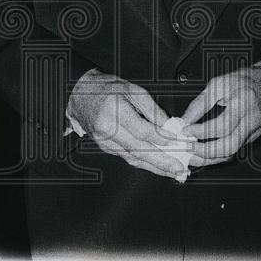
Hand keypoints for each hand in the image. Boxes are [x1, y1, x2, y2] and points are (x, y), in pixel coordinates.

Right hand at [66, 69, 195, 180]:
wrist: (80, 94)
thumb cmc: (106, 88)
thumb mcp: (132, 89)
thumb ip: (152, 109)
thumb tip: (169, 126)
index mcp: (114, 111)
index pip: (142, 131)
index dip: (162, 138)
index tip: (179, 142)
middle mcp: (107, 129)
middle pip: (138, 150)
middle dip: (162, 162)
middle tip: (179, 168)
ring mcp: (104, 141)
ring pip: (133, 158)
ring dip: (156, 167)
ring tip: (174, 172)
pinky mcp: (105, 147)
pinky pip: (128, 157)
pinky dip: (145, 163)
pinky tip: (158, 167)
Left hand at [180, 60, 260, 168]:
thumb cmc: (244, 81)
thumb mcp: (218, 84)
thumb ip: (200, 103)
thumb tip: (185, 119)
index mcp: (243, 103)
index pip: (222, 126)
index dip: (201, 131)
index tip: (186, 130)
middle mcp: (251, 121)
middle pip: (229, 146)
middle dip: (205, 151)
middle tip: (188, 147)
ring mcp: (253, 132)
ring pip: (232, 153)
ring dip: (209, 158)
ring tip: (192, 154)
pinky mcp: (252, 138)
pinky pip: (234, 151)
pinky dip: (217, 155)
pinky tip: (204, 153)